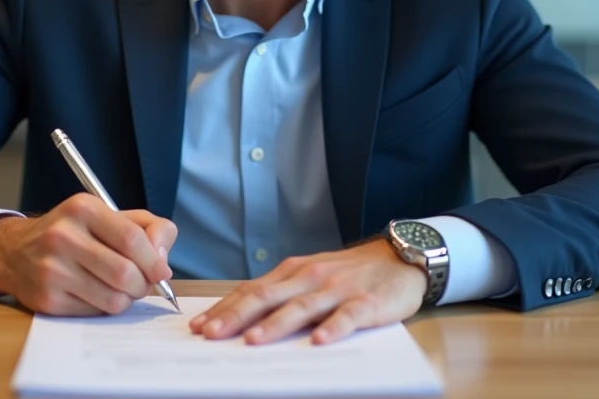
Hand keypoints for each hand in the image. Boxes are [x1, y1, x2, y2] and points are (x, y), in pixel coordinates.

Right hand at [0, 194, 176, 315]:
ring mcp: (52, 270)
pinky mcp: (47, 299)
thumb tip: (163, 261)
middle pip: (125, 273)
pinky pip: (95, 312)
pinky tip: (97, 294)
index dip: (154, 260)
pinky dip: (105, 307)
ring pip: (113, 298)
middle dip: (143, 284)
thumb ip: (147, 228)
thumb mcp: (109, 215)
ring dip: (127, 299)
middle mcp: (64, 236)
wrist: (16, 251)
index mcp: (83, 208)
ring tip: (121, 288)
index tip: (162, 272)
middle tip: (142, 284)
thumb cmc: (74, 233)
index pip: (133, 239)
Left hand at [189, 240, 427, 344]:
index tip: (199, 326)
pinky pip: (348, 316)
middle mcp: (310, 277)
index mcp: (293, 271)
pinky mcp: (367, 301)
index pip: (251, 290)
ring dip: (276, 324)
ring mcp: (338, 288)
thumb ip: (283, 294)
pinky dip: (333, 328)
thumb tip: (244, 319)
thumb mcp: (311, 276)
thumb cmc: (350, 273)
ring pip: (301, 307)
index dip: (224, 308)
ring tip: (253, 340)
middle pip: (267, 297)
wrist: (399, 258)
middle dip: (236, 316)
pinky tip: (320, 341)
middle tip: (211, 335)